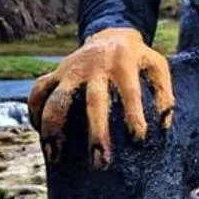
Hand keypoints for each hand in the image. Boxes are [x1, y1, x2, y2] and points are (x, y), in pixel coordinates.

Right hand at [28, 27, 173, 167]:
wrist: (110, 35)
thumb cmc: (137, 60)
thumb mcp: (157, 67)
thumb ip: (164, 94)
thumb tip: (164, 126)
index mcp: (123, 65)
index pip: (130, 92)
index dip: (134, 114)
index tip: (138, 139)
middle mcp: (94, 68)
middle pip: (93, 102)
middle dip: (96, 134)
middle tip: (100, 163)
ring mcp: (70, 70)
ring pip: (55, 99)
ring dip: (53, 129)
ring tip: (54, 157)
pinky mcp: (55, 73)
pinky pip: (37, 93)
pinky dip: (34, 113)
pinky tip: (40, 135)